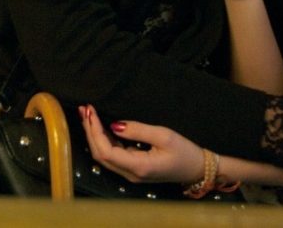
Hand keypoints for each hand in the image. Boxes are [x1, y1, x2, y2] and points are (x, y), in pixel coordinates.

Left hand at [79, 105, 202, 183]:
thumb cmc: (184, 151)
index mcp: (137, 166)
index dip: (94, 131)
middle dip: (89, 131)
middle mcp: (130, 174)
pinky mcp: (133, 168)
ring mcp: (131, 173)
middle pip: (100, 154)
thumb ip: (137, 130)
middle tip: (84, 109)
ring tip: (88, 114)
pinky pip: (112, 155)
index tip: (91, 111)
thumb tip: (114, 124)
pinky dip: (103, 140)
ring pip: (104, 156)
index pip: (105, 151)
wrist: (197, 169)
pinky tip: (100, 126)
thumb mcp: (164, 135)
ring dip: (94, 135)